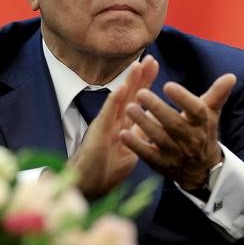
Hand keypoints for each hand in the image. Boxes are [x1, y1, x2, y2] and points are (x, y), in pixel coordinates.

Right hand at [69, 55, 158, 197]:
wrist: (88, 187)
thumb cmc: (106, 170)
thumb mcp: (131, 151)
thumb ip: (140, 137)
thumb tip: (156, 126)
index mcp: (123, 124)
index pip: (136, 99)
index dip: (145, 82)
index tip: (154, 64)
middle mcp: (114, 120)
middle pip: (129, 94)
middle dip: (140, 76)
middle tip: (150, 57)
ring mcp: (105, 125)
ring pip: (118, 100)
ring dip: (128, 82)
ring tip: (137, 65)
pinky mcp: (98, 133)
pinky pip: (107, 115)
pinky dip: (114, 101)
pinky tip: (122, 88)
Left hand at [120, 73, 236, 189]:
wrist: (201, 169)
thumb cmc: (202, 132)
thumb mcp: (210, 114)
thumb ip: (217, 94)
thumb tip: (231, 76)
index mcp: (203, 124)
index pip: (196, 110)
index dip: (183, 98)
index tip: (168, 84)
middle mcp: (191, 140)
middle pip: (175, 124)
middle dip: (158, 109)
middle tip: (141, 93)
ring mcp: (176, 154)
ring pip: (159, 139)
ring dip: (144, 124)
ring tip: (129, 108)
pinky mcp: (162, 165)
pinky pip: (148, 155)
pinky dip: (136, 146)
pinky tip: (123, 133)